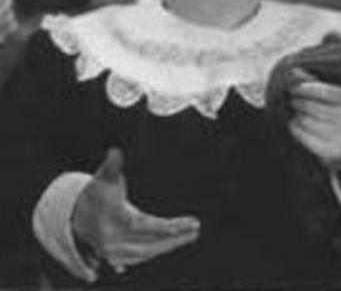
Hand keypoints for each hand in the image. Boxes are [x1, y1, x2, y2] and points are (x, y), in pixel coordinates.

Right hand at [72, 148, 200, 273]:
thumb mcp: (103, 177)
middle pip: (149, 244)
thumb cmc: (96, 192)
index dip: (165, 226)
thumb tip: (116, 151)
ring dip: (169, 244)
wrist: (76, 214)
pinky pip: (142, 256)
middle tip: (195, 228)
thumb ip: (112, 165)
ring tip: (190, 234)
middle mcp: (112, 241)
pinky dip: (158, 249)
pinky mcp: (117, 257)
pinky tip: (174, 241)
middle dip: (174, 237)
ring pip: (147, 252)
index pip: (143, 226)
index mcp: (112, 220)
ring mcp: (113, 253)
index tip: (187, 223)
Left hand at [288, 70, 340, 188]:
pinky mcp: (331, 151)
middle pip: (311, 106)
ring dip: (295, 114)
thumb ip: (316, 83)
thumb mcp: (337, 97)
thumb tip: (293, 71)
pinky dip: (294, 127)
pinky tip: (294, 123)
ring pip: (305, 121)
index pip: (323, 91)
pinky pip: (303, 136)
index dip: (304, 89)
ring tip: (294, 110)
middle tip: (291, 99)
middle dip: (297, 101)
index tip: (293, 88)